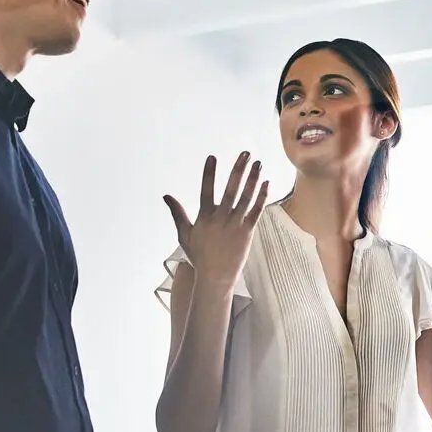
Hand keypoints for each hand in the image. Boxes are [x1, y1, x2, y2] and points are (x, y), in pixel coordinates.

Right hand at [163, 153, 269, 289]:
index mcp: (204, 218)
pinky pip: (256, 211)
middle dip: (238, 170)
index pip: (206, 190)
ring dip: (253, 179)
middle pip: (230, 190)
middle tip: (245, 154)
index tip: (212, 157)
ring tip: (258, 164)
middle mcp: (220, 219)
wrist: (215, 277)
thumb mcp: (184, 234)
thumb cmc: (198, 256)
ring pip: (246, 198)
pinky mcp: (247, 232)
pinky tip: (266, 183)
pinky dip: (261, 197)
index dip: (209, 174)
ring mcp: (235, 225)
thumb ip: (177, 213)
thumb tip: (166, 196)